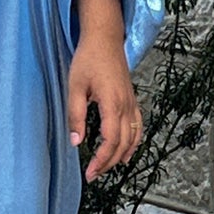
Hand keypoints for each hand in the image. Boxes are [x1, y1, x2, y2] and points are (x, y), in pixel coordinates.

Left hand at [70, 0, 141, 183]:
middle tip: (93, 175)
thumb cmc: (88, 59)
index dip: (101, 159)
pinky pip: (138, 126)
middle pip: (122, 143)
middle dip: (108, 163)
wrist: (105, 38)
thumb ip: (75, 115)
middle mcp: (126, 105)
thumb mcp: (74, 86)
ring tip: (107, 168)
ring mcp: (131, 102)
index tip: (90, 172)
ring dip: (121, 155)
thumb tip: (76, 142)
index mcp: (112, 102)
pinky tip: (127, 153)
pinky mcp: (132, 99)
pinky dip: (134, 142)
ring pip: (133, 137)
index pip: (111, 140)